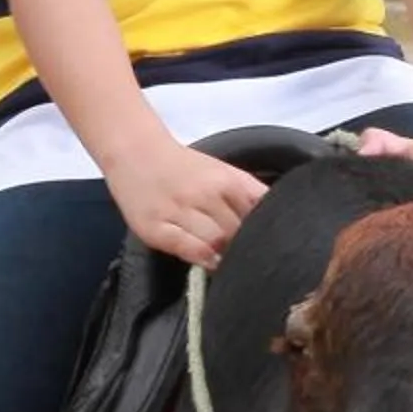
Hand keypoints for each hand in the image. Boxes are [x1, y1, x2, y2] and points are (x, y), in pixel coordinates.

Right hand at [100, 137, 265, 269]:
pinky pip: (188, 248)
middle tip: (250, 257)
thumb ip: (248, 196)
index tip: (272, 244)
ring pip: (217, 242)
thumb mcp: (224, 172)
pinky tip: (211, 261)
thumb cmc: (185, 166)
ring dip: (227, 254)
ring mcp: (179, 210)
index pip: (260, 213)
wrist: (136, 151)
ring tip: (230, 260)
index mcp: (229, 180)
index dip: (268, 232)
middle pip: (240, 231)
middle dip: (246, 246)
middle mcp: (206, 194)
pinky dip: (204, 258)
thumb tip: (276, 221)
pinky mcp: (155, 228)